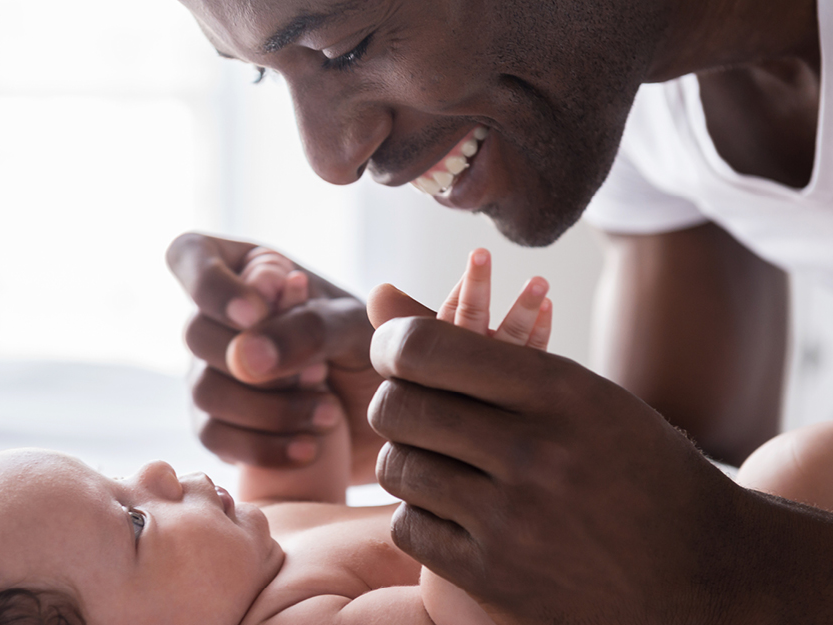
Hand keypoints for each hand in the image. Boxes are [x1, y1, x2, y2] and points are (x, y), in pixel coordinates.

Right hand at [167, 232, 383, 481]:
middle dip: (259, 364)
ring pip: (204, 392)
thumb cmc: (375, 351)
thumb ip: (307, 327)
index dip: (211, 286)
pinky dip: (262, 447)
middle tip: (320, 376)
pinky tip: (308, 449)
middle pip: (196, 333)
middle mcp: (221, 318)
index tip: (254, 314)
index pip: (190, 254)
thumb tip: (244, 358)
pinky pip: (214, 438)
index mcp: (250, 270)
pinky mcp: (219, 425)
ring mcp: (212, 372)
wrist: (391, 417)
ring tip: (328, 415)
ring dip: (269, 411)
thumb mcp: (355, 327)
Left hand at [366, 286, 807, 622]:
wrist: (700, 569)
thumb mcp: (579, 391)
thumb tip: (375, 294)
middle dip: (393, 403)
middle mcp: (536, 453)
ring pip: (399, 468)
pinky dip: (418, 515)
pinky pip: (408, 527)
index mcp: (560, 391)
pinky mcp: (497, 577)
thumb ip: (479, 345)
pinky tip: (452, 509)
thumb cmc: (630, 463)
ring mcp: (514, 522)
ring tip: (439, 460)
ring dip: (407, 460)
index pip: (427, 349)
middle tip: (411, 409)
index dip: (393, 347)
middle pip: (400, 407)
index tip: (396, 355)